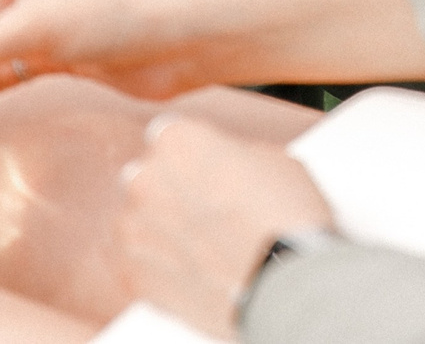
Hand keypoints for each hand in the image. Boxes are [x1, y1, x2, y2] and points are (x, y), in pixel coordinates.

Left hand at [117, 115, 331, 337]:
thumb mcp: (271, 159)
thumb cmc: (288, 220)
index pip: (168, 138)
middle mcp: (144, 179)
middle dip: (170, 194)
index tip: (205, 174)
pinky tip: (195, 276)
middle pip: (147, 179)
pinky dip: (160, 271)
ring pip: (139, 224)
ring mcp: (135, 231)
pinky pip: (139, 266)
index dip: (190, 158)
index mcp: (176, 141)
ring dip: (162, 233)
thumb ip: (227, 156)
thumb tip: (221, 165)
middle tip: (207, 215)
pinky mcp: (134, 276)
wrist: (289, 286)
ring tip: (204, 251)